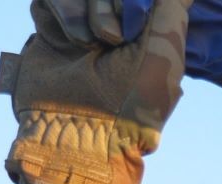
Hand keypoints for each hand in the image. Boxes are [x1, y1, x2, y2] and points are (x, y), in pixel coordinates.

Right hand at [0, 0, 191, 183]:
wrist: (82, 133)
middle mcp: (114, 24)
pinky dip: (62, 15)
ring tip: (88, 44)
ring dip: (82, 9)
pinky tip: (72, 43)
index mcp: (145, 28)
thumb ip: (171, 7)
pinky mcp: (50, 31)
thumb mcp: (165, 51)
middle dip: (108, 3)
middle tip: (111, 37)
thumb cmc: (132, 98)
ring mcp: (81, 26)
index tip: (134, 25)